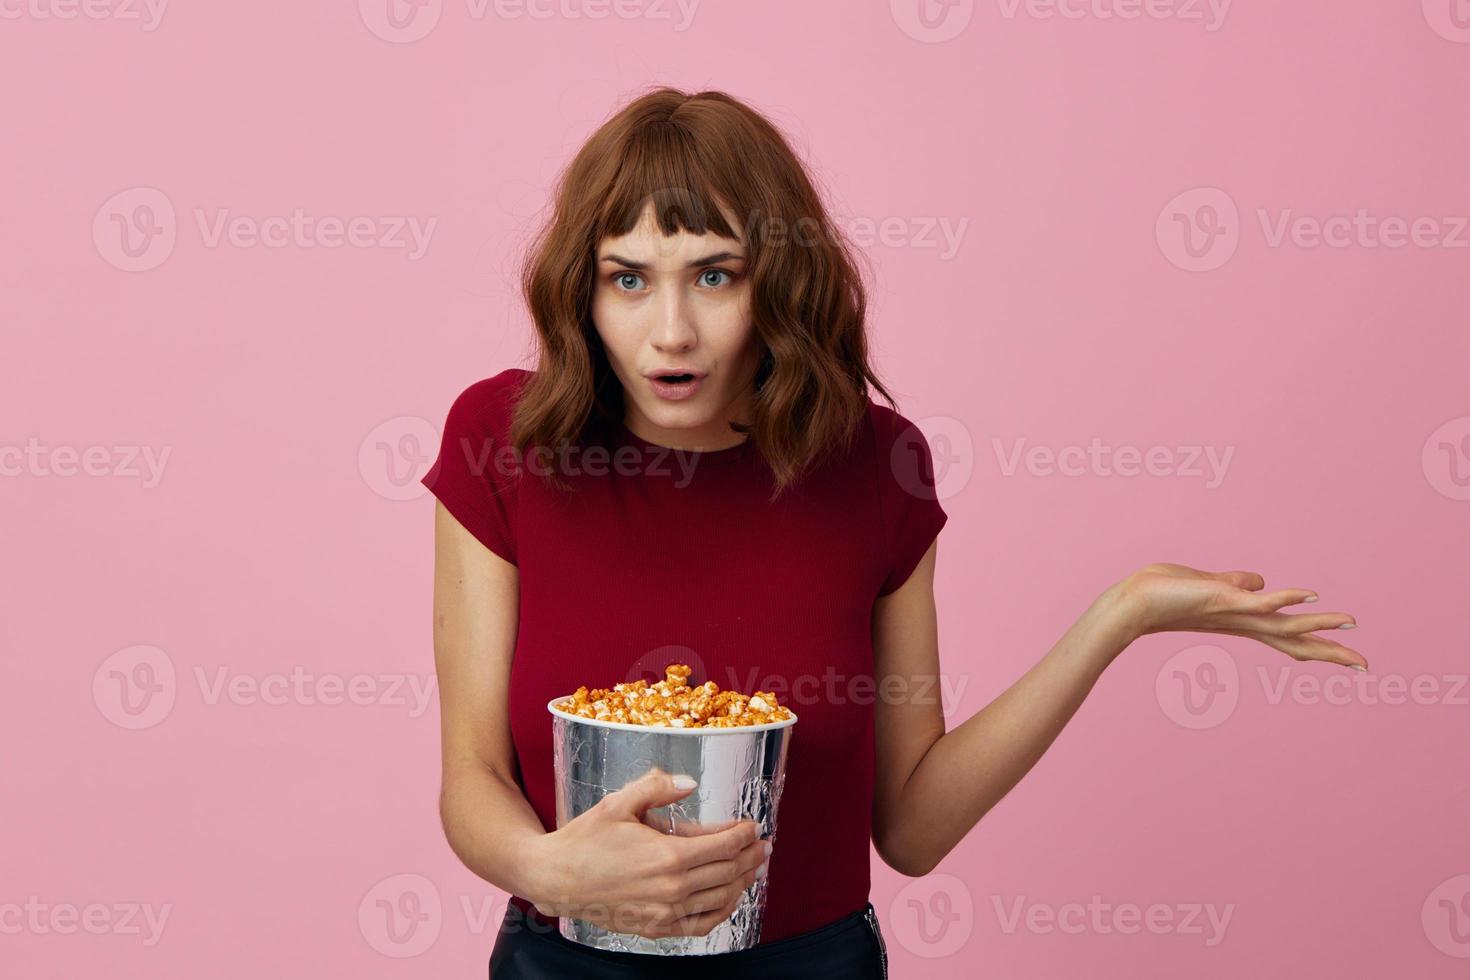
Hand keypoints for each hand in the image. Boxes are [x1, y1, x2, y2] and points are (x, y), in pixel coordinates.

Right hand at [522, 767, 770, 938]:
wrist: (556, 879)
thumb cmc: (586, 839)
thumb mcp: (618, 803)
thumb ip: (656, 788)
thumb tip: (689, 782)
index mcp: (668, 855)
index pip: (723, 845)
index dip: (744, 835)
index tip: (753, 826)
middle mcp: (672, 888)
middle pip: (728, 872)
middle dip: (751, 856)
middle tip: (763, 846)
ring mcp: (665, 912)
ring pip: (720, 899)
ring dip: (742, 882)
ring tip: (752, 869)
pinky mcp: (656, 927)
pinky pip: (700, 924)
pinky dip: (721, 912)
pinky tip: (728, 900)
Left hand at [1107, 563, 1366, 670]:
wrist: (1132, 602)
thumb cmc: (1165, 593)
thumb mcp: (1209, 584)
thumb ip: (1236, 583)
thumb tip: (1260, 582)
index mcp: (1242, 621)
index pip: (1286, 637)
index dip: (1315, 644)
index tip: (1346, 656)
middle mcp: (1242, 623)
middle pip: (1294, 640)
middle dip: (1330, 650)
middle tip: (1364, 664)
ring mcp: (1234, 613)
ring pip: (1284, 623)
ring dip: (1318, 621)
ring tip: (1350, 622)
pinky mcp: (1222, 600)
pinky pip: (1259, 600)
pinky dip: (1284, 597)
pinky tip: (1308, 594)